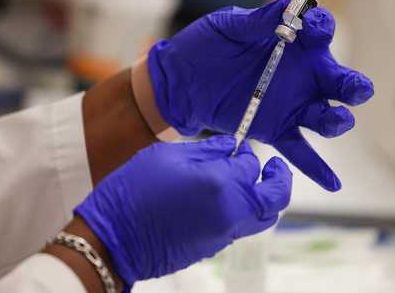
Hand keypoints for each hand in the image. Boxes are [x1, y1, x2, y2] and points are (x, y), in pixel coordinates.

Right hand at [74, 135, 291, 289]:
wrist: (114, 238)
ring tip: (253, 183)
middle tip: (275, 167)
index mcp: (220, 183)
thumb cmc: (133, 192)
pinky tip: (226, 200)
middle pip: (275, 198)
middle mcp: (231, 211)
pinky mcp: (214, 248)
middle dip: (281, 179)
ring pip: (263, 217)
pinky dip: (245, 212)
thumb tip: (232, 147)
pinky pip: (242, 228)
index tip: (240, 148)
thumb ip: (207, 150)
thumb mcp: (167, 156)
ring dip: (264, 198)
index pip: (251, 166)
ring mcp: (224, 234)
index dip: (247, 154)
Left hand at [147, 0, 373, 190]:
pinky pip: (301, 151)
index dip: (322, 29)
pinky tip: (333, 184)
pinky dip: (317, 169)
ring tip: (335, 121)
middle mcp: (302, 74)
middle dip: (351, 85)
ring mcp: (292, 105)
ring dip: (336, 121)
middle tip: (353, 89)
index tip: (312, 29)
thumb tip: (285, 8)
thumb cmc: (205, 46)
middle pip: (338, 81)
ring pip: (324, 117)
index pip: (320, 32)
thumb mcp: (227, 27)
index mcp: (294, 42)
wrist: (181, 81)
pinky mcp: (276, 130)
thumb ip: (256, 22)